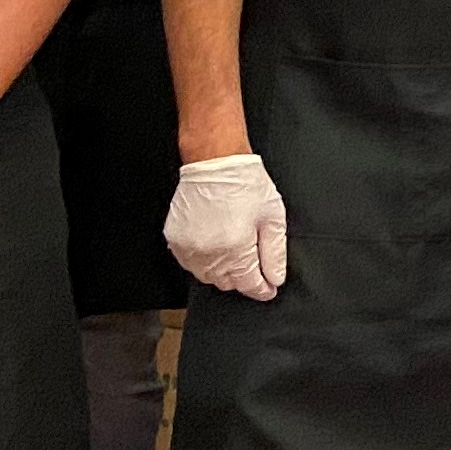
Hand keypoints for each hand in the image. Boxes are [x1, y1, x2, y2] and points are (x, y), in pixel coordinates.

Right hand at [165, 151, 288, 298]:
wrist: (215, 161)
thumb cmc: (245, 183)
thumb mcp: (272, 217)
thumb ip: (274, 253)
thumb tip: (275, 279)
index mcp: (235, 249)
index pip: (249, 285)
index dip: (262, 289)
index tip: (269, 288)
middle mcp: (208, 253)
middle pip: (228, 283)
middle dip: (243, 277)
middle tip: (253, 261)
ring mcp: (188, 247)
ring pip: (208, 276)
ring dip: (223, 270)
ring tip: (234, 248)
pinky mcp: (175, 239)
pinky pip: (190, 263)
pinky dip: (204, 260)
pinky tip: (215, 244)